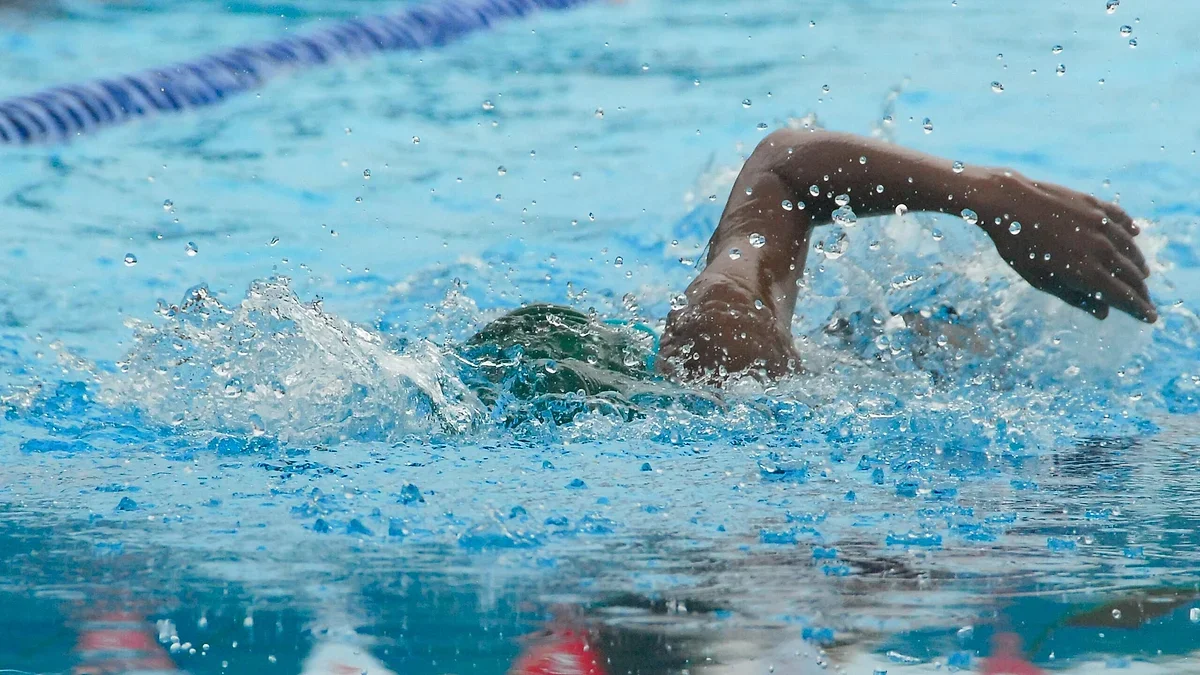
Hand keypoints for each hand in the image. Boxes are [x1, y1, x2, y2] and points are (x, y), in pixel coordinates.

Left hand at [980, 169, 1154, 322]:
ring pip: (1130, 248)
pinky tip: (1135, 234)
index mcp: (1086, 272)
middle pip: (1131, 275)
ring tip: (1142, 274)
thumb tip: (1103, 313)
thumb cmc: (1019, 247)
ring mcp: (1100, 224)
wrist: (1009, 203)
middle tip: (1146, 301)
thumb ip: (1074, 296)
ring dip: (1138, 264)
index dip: (1139, 308)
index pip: (1123, 296)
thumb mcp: (1040, 280)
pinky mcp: (1094, 205)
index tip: (1151, 317)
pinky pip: (1120, 218)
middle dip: (1141, 291)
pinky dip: (1130, 229)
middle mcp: (1100, 248)